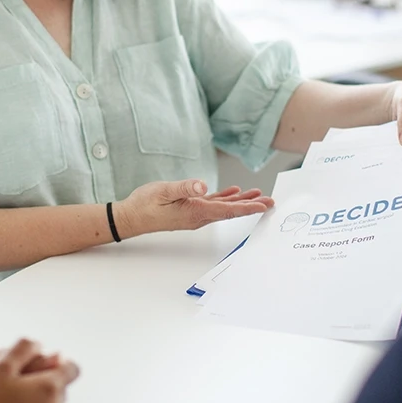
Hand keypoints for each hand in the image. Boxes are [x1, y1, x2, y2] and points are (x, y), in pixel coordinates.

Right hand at [0, 349, 65, 402]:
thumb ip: (22, 350)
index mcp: (49, 387)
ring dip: (37, 397)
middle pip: (60, 387)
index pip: (72, 369)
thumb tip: (37, 344)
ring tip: (12, 398)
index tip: (43, 362)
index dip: (59, 362)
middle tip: (19, 381)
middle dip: (44, 380)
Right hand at [116, 180, 273, 236]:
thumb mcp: (164, 191)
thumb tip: (203, 185)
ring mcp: (195, 214)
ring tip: (258, 196)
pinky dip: (225, 198)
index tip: (265, 206)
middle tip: (270, 202)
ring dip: (241, 202)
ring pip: (224, 208)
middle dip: (251, 206)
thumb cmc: (145, 205)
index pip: (228, 210)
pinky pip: (212, 204)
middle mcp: (199, 216)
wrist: (131, 216)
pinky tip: (233, 192)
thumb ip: (184, 187)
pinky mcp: (189, 209)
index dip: (248, 207)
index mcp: (196, 212)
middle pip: (231, 211)